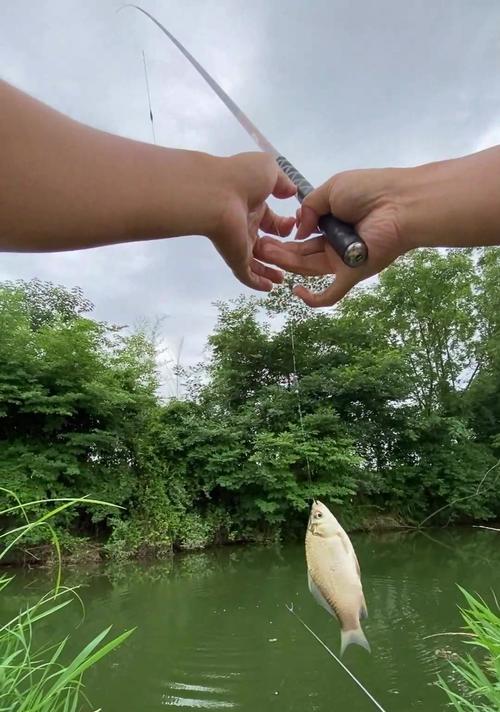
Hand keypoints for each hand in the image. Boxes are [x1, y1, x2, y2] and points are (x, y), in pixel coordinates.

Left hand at [209, 152, 295, 291]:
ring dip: (269, 271)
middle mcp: (245, 226)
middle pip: (263, 243)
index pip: (270, 221)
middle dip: (278, 251)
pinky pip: (246, 275)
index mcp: (252, 206)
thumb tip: (290, 191)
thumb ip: (281, 181)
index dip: (284, 226)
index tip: (294, 226)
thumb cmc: (241, 178)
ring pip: (255, 262)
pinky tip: (269, 288)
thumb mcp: (268, 170)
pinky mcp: (235, 258)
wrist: (215, 193)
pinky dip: (257, 282)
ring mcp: (239, 243)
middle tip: (293, 256)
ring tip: (282, 279)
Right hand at [255, 168, 411, 305]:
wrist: (399, 203)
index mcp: (332, 225)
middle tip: (258, 247)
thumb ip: (310, 207)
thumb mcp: (331, 189)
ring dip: (286, 264)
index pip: (305, 238)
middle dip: (279, 252)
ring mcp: (342, 262)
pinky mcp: (351, 274)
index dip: (286, 238)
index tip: (268, 234)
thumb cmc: (369, 191)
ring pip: (309, 270)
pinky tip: (296, 292)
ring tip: (264, 253)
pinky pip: (331, 293)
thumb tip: (298, 229)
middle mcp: (336, 246)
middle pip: (302, 255)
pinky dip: (313, 298)